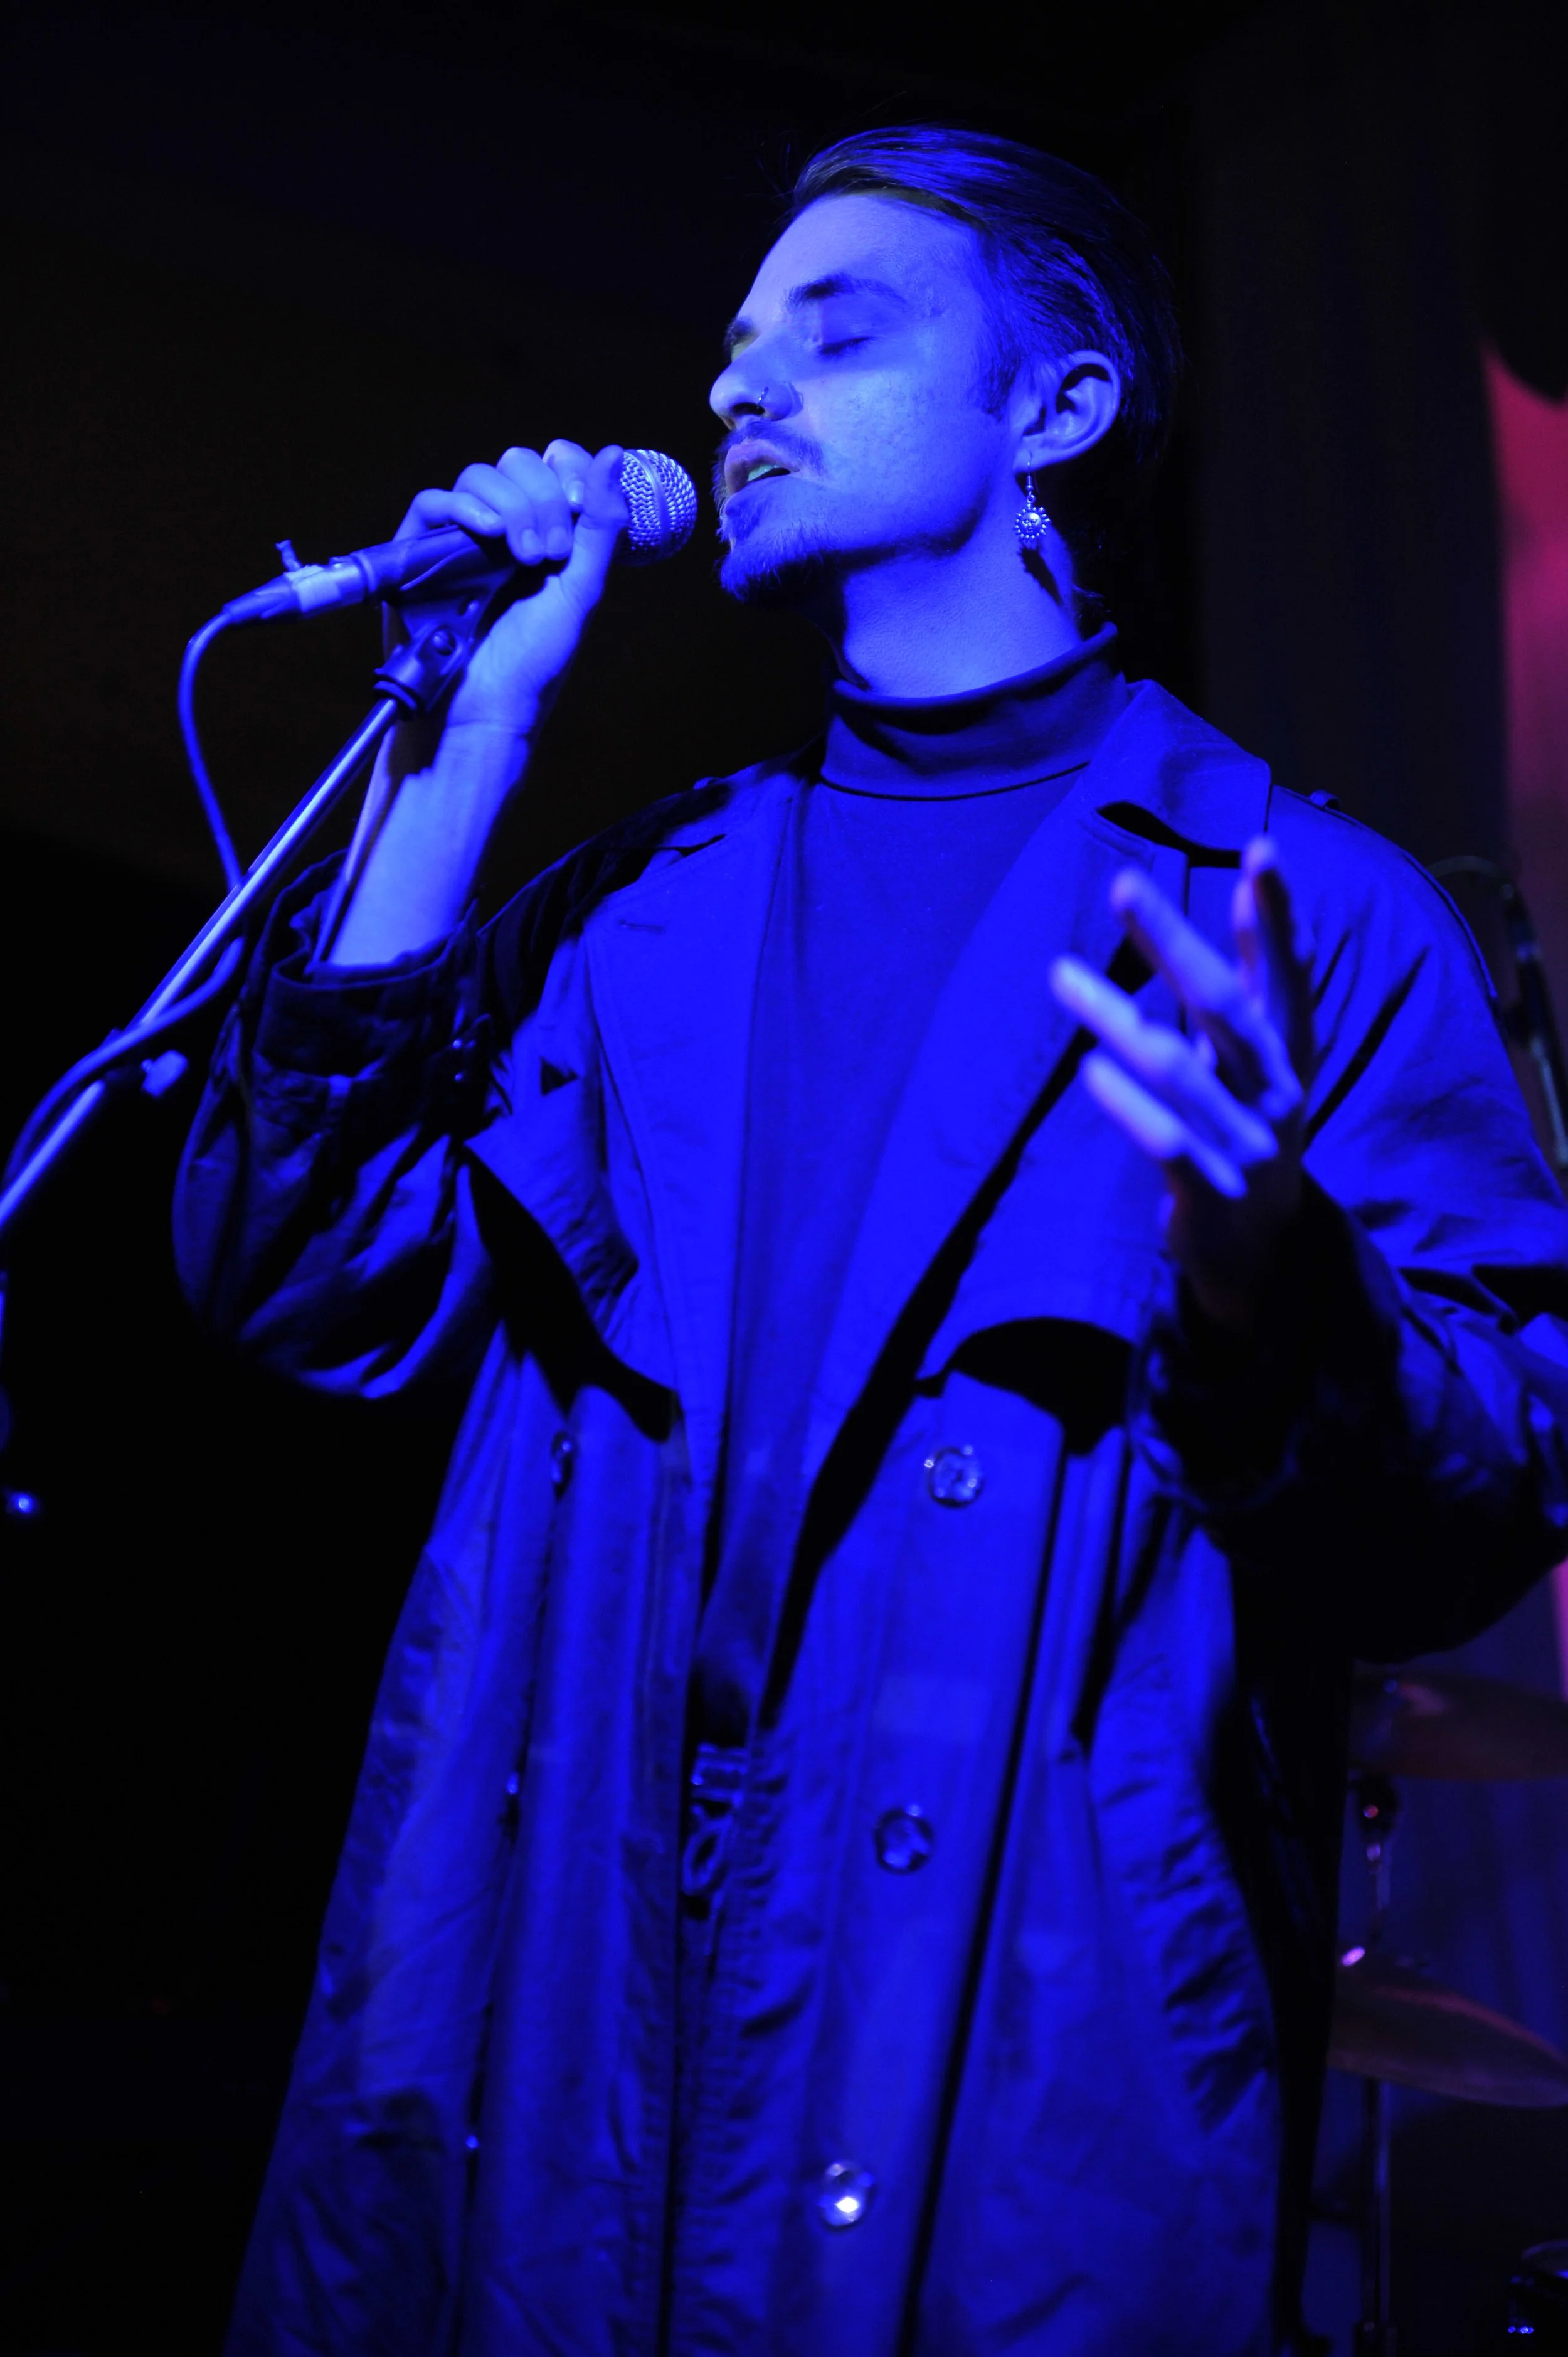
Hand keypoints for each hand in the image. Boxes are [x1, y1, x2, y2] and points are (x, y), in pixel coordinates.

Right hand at [323, 440, 628, 966]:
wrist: (482, 709)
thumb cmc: (531, 664)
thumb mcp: (580, 592)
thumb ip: (602, 526)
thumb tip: (615, 454)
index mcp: (542, 534)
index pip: (551, 467)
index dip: (567, 467)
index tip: (580, 500)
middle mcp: (500, 531)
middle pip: (516, 464)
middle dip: (541, 497)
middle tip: (551, 552)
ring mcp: (458, 539)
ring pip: (478, 477)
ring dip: (511, 506)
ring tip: (524, 557)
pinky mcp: (417, 552)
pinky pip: (432, 502)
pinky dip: (463, 508)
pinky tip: (487, 533)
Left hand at [1048, 838, 1313, 1335]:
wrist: (1259, 1252)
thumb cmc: (1247, 1128)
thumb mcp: (1260, 1055)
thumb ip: (1255, 977)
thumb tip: (1249, 886)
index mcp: (1290, 1053)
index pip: (1289, 974)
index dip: (1279, 917)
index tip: (1262, 849)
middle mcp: (1275, 1091)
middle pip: (1224, 1004)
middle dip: (1173, 941)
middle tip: (1122, 883)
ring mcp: (1244, 1143)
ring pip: (1179, 1068)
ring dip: (1116, 1017)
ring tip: (1060, 975)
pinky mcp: (1207, 1190)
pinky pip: (1165, 1141)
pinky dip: (1127, 1104)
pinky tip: (1091, 1068)